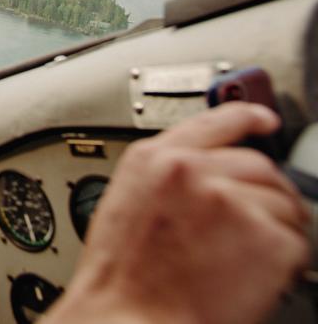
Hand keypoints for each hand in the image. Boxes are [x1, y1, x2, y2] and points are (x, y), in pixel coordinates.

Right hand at [46, 103, 310, 323]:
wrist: (127, 319)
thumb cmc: (123, 278)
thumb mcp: (128, 204)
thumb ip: (168, 176)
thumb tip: (210, 172)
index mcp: (155, 159)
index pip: (215, 120)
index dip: (247, 116)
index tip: (265, 120)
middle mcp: (193, 170)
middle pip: (258, 165)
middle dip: (264, 195)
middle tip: (253, 228)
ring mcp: (231, 200)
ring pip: (282, 203)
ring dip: (274, 231)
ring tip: (242, 260)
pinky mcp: (264, 236)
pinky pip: (296, 242)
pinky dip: (285, 263)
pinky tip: (252, 277)